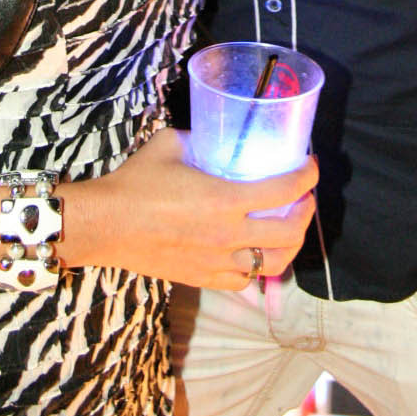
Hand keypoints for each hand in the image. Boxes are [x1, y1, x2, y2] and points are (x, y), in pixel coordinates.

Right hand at [63, 128, 317, 289]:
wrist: (106, 225)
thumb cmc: (135, 182)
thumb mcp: (170, 144)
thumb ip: (199, 140)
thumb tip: (215, 134)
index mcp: (224, 199)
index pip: (283, 191)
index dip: (306, 176)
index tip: (310, 165)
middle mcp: (227, 235)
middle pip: (289, 232)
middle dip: (306, 212)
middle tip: (305, 196)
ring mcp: (217, 262)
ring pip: (273, 264)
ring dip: (290, 245)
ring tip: (289, 228)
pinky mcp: (204, 279)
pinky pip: (245, 281)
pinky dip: (257, 268)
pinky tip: (256, 253)